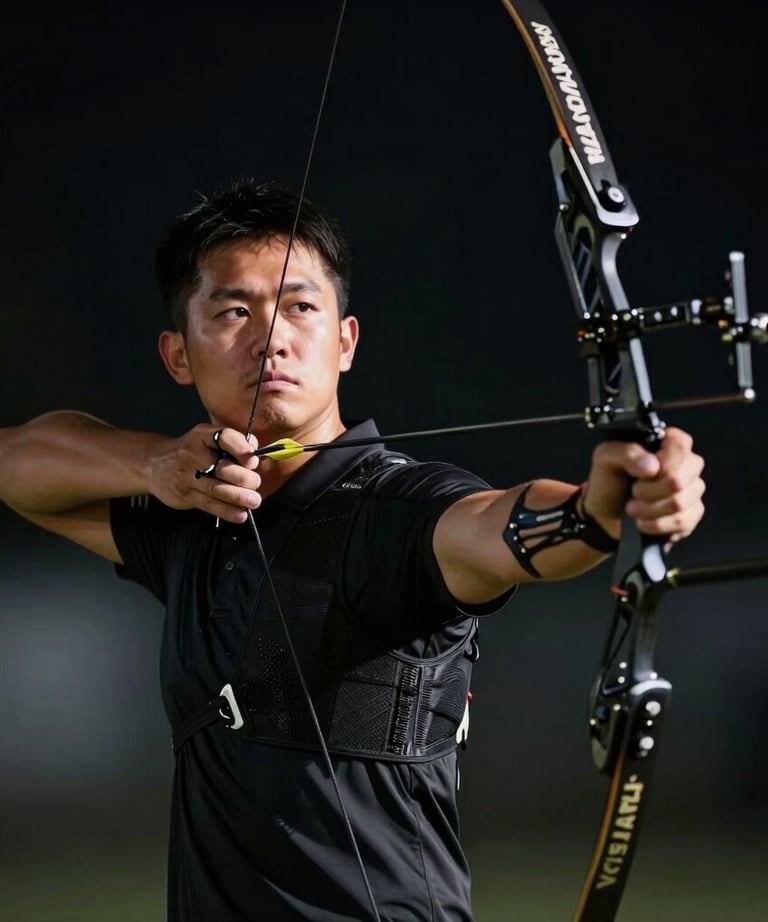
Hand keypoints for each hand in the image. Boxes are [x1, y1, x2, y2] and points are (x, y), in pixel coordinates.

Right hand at [148, 424, 260, 522]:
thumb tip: (256, 452)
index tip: (253, 461)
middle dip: (244, 478)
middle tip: (255, 483)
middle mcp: (193, 454)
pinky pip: (209, 505)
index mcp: (203, 436)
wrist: (154, 464)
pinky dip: (226, 511)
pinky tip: (240, 515)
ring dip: (238, 497)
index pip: (225, 438)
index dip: (241, 449)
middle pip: (223, 468)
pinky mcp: (185, 495)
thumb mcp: (207, 437)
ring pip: (216, 489)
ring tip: (254, 501)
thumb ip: (232, 442)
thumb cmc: (191, 450)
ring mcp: (187, 476)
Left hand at [583, 427, 704, 544]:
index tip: (643, 472)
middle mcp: (686, 464)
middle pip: (680, 479)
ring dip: (649, 509)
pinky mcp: (692, 514)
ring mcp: (692, 490)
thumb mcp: (606, 457)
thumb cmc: (609, 479)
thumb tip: (653, 466)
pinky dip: (656, 524)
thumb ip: (626, 453)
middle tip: (633, 491)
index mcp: (668, 443)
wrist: (605, 513)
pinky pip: (683, 521)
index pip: (681, 443)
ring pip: (679, 502)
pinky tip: (643, 522)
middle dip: (649, 491)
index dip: (663, 461)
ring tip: (632, 508)